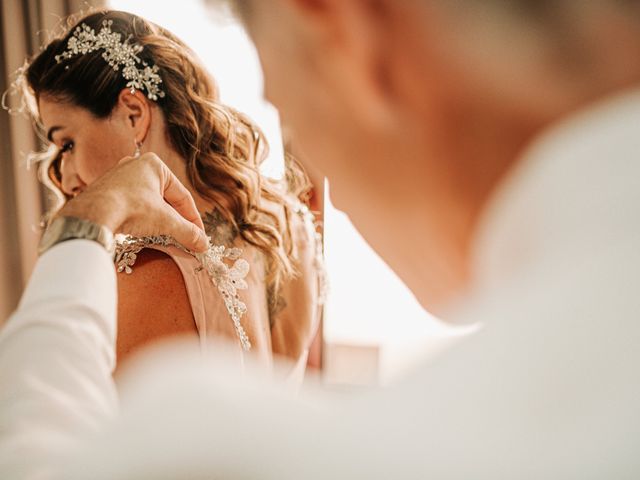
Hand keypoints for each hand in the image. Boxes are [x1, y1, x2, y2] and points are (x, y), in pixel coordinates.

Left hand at [59, 153, 207, 251]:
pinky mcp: (105, 191)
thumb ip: (187, 232)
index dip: (193, 219)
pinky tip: (144, 232)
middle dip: (176, 219)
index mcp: (154, 165)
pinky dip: (141, 219)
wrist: (91, 215)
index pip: (182, 196)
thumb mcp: (166, 222)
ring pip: (148, 202)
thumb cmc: (131, 209)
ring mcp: (118, 178)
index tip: (199, 236)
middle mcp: (135, 166)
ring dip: (159, 220)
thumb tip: (204, 244)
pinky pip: (131, 205)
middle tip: (185, 238)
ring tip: (167, 237)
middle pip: (165, 199)